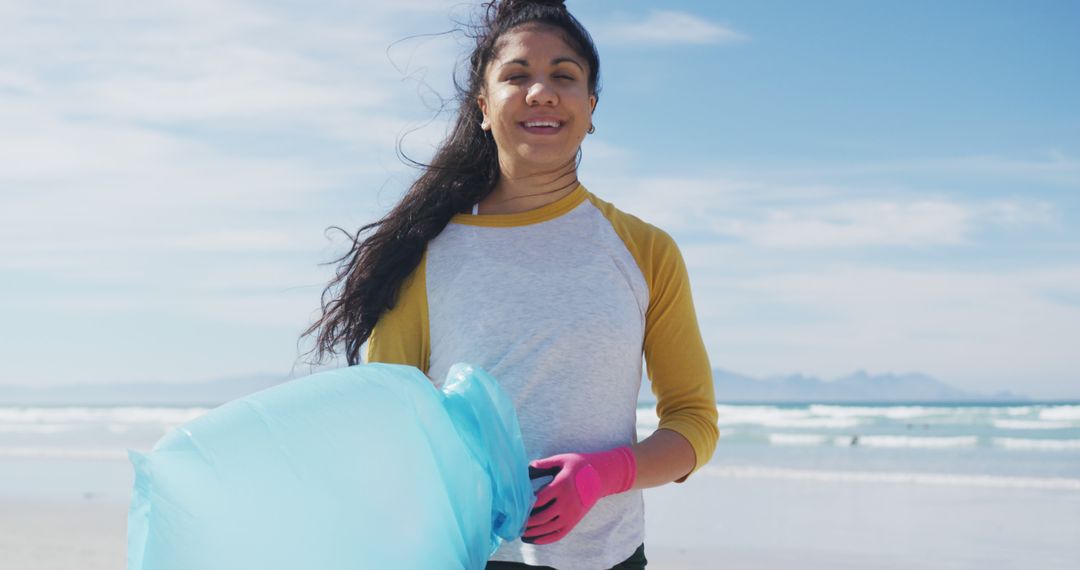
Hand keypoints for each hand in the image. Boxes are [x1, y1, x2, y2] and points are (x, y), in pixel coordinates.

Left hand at [522, 446, 636, 544]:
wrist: (601, 476)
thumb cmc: (580, 465)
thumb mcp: (563, 460)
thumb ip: (544, 464)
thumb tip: (527, 467)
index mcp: (562, 485)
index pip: (539, 499)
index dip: (526, 504)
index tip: (515, 505)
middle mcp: (567, 502)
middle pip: (542, 517)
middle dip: (526, 521)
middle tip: (513, 521)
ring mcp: (572, 513)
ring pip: (549, 528)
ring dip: (533, 532)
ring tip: (520, 531)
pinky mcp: (575, 520)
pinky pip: (559, 534)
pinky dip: (545, 538)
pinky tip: (534, 538)